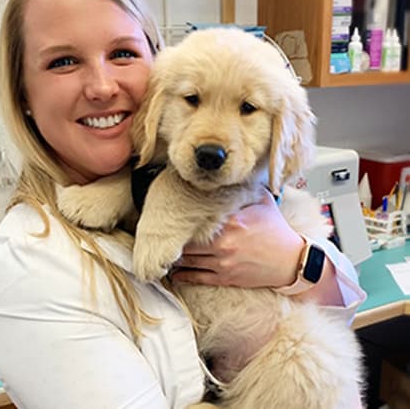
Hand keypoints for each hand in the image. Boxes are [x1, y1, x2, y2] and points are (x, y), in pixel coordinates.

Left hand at [170, 190, 303, 288]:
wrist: (292, 261)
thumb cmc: (277, 231)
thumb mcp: (263, 202)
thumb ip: (245, 189)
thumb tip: (230, 175)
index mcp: (232, 222)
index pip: (197, 221)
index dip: (181, 220)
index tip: (170, 218)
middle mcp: (224, 243)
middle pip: (188, 242)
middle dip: (174, 240)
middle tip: (161, 236)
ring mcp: (223, 262)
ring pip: (189, 261)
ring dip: (175, 258)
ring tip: (163, 252)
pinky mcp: (226, 277)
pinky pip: (197, 277)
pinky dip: (183, 275)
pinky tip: (174, 273)